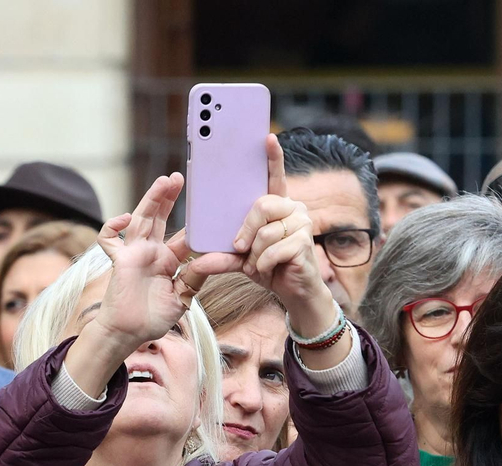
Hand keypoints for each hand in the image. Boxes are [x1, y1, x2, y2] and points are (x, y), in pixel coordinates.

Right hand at [87, 175, 191, 349]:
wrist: (129, 334)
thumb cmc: (154, 318)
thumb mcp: (182, 297)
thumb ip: (195, 277)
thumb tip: (213, 259)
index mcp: (167, 260)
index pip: (182, 235)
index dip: (193, 221)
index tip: (206, 205)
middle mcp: (151, 252)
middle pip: (159, 218)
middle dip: (168, 197)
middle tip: (179, 177)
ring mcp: (133, 254)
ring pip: (141, 219)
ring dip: (151, 199)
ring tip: (165, 181)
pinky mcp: (119, 261)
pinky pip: (109, 240)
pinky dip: (112, 226)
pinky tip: (125, 218)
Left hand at [229, 135, 330, 319]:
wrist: (295, 293)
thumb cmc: (271, 268)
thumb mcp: (242, 259)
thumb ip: (222, 255)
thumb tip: (197, 260)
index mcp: (278, 205)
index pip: (275, 177)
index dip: (273, 157)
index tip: (268, 137)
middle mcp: (293, 209)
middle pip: (262, 205)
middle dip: (246, 229)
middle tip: (240, 247)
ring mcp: (302, 224)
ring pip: (265, 231)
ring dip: (255, 254)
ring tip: (258, 264)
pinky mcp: (304, 244)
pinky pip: (273, 249)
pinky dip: (263, 264)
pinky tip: (269, 270)